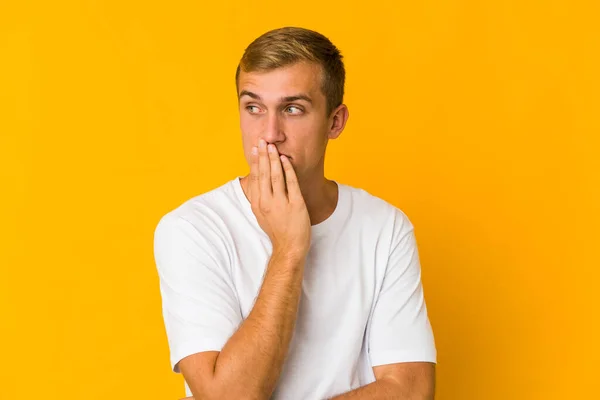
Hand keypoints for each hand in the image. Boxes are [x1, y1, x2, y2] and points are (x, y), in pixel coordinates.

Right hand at [249, 139, 310, 257]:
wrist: (289, 247)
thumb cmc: (277, 230)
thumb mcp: (262, 214)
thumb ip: (260, 197)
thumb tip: (256, 181)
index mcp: (258, 203)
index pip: (255, 177)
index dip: (255, 162)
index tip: (254, 148)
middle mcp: (267, 202)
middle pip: (264, 174)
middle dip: (263, 155)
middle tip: (262, 141)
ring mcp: (281, 203)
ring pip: (276, 176)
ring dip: (274, 159)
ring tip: (273, 147)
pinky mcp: (295, 204)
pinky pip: (291, 183)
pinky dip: (288, 170)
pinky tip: (286, 160)